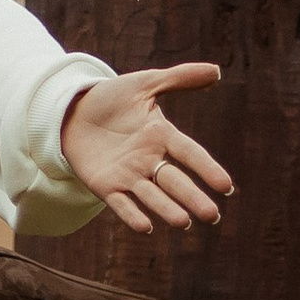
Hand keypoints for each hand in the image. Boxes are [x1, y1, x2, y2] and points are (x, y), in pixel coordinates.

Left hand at [60, 63, 230, 237]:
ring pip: (152, 196)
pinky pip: (120, 203)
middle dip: (192, 198)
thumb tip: (217, 71)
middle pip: (174, 181)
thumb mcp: (145, 84)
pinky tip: (145, 227)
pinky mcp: (106, 186)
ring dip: (167, 209)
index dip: (207, 168)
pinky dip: (132, 215)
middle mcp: (149, 160)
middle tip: (212, 216)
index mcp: (162, 136)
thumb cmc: (112, 98)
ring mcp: (128, 175)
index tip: (226, 186)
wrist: (73, 113)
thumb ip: (179, 78)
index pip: (189, 153)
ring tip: (183, 223)